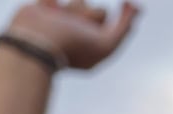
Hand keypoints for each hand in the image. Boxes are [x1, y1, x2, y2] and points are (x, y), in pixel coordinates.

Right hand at [7, 0, 138, 70]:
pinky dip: (51, 1)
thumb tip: (136, 6)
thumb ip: (123, 28)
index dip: (120, 16)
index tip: (129, 4)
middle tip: (77, 26)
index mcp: (97, 49)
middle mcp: (82, 38)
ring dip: (74, 10)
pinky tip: (49, 9)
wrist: (36, 42)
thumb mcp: (106, 44)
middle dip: (90, 15)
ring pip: (80, 4)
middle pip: (98, 13)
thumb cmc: (73, 45)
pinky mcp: (45, 12)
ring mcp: (64, 24)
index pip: (115, 30)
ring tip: (60, 19)